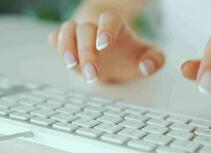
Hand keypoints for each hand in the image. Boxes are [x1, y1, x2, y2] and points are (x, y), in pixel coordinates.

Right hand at [48, 11, 164, 82]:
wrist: (112, 53)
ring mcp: (79, 35)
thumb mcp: (147, 57)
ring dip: (67, 47)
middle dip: (86, 51)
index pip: (109, 20)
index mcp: (116, 27)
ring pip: (67, 30)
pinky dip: (56, 44)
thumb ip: (154, 60)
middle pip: (85, 29)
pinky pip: (56, 38)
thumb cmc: (129, 55)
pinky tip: (59, 54)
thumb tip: (146, 66)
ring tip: (71, 65)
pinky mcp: (67, 44)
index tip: (104, 45)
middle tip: (92, 74)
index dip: (105, 30)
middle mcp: (95, 28)